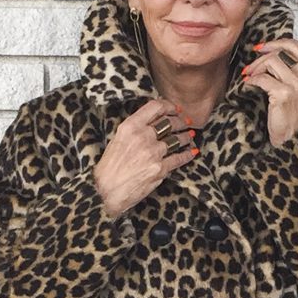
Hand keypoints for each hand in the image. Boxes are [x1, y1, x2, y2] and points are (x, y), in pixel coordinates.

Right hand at [93, 98, 197, 217]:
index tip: (175, 108)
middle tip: (186, 121)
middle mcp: (143, 137)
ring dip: (186, 136)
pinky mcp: (160, 169)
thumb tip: (151, 121)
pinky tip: (191, 152)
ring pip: (177, 139)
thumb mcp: (117, 140)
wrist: (107, 191)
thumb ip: (134, 129)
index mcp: (130, 127)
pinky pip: (179, 158)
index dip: (169, 106)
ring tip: (189, 135)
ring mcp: (153, 153)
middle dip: (180, 121)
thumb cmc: (109, 167)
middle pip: (169, 122)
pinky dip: (187, 154)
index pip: (155, 107)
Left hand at [242, 39, 297, 146]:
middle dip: (260, 59)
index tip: (261, 48)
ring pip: (270, 62)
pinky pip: (262, 78)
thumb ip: (295, 68)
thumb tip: (273, 51)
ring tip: (250, 77)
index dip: (274, 43)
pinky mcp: (284, 95)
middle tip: (250, 68)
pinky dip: (252, 80)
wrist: (295, 138)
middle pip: (279, 53)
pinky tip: (249, 84)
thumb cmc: (296, 113)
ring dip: (255, 69)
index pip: (293, 45)